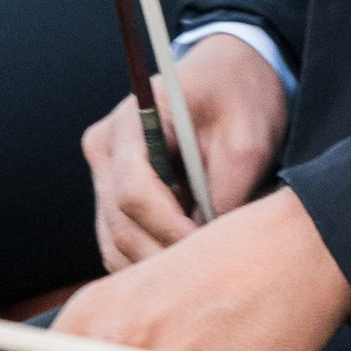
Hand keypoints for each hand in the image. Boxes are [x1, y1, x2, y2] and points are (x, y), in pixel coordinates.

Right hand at [80, 30, 290, 267]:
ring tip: (203, 270)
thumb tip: (210, 246)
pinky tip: (187, 263)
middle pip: (121, 226)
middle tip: (212, 274)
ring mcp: (103, 173)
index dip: (169, 229)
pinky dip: (149, 262)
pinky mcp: (111, 196)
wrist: (225, 76)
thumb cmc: (237, 96)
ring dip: (157, 265)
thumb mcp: (247, 137)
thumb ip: (227, 190)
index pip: (133, 192)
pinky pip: (120, 245)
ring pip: (116, 244)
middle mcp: (105, 148)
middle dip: (165, 257)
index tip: (208, 248)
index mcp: (131, 122)